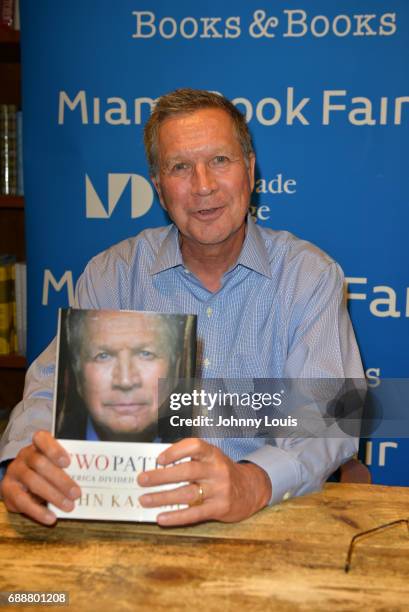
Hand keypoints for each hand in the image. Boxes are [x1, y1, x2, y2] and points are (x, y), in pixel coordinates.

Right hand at [1, 430, 80, 524]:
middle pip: (40, 464)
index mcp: (37, 444)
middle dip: (61, 479)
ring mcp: (14, 471)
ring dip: (53, 496)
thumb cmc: (45, 470)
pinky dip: (38, 511)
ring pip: (33, 482)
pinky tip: (51, 518)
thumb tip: (87, 478)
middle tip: (76, 493)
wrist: (20, 480)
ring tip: (69, 506)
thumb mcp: (55, 464)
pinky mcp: (8, 490)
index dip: (54, 450)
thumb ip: (66, 467)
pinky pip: (22, 501)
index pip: (42, 439)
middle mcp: (24, 455)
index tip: (68, 462)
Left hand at [137, 438, 271, 525]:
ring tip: (144, 500)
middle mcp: (217, 470)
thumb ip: (190, 458)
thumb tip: (156, 464)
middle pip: (187, 471)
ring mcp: (219, 490)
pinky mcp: (220, 508)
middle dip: (162, 476)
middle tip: (141, 479)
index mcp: (213, 454)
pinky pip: (195, 514)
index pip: (195, 446)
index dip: (176, 451)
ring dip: (163, 497)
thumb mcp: (212, 458)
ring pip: (188, 493)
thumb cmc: (222, 472)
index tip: (159, 459)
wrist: (251, 489)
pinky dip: (176, 517)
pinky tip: (161, 518)